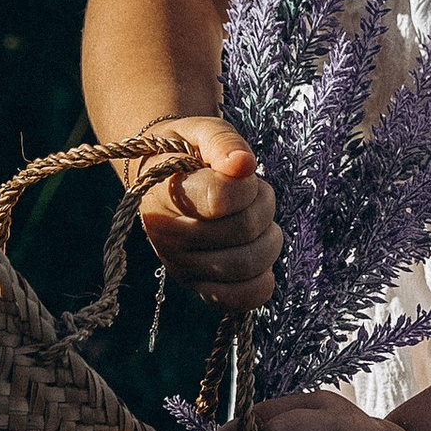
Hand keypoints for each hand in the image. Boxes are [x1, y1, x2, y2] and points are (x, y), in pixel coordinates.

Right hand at [135, 115, 277, 314]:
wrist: (166, 181)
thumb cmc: (189, 152)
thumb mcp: (201, 131)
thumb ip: (222, 141)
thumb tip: (243, 165)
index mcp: (163, 193)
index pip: (221, 199)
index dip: (246, 184)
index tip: (241, 170)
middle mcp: (167, 236)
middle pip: (243, 230)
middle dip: (262, 205)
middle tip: (254, 192)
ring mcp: (181, 266)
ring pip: (248, 264)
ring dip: (268, 237)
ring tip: (256, 220)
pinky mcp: (198, 287)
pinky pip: (239, 300)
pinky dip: (261, 282)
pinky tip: (260, 260)